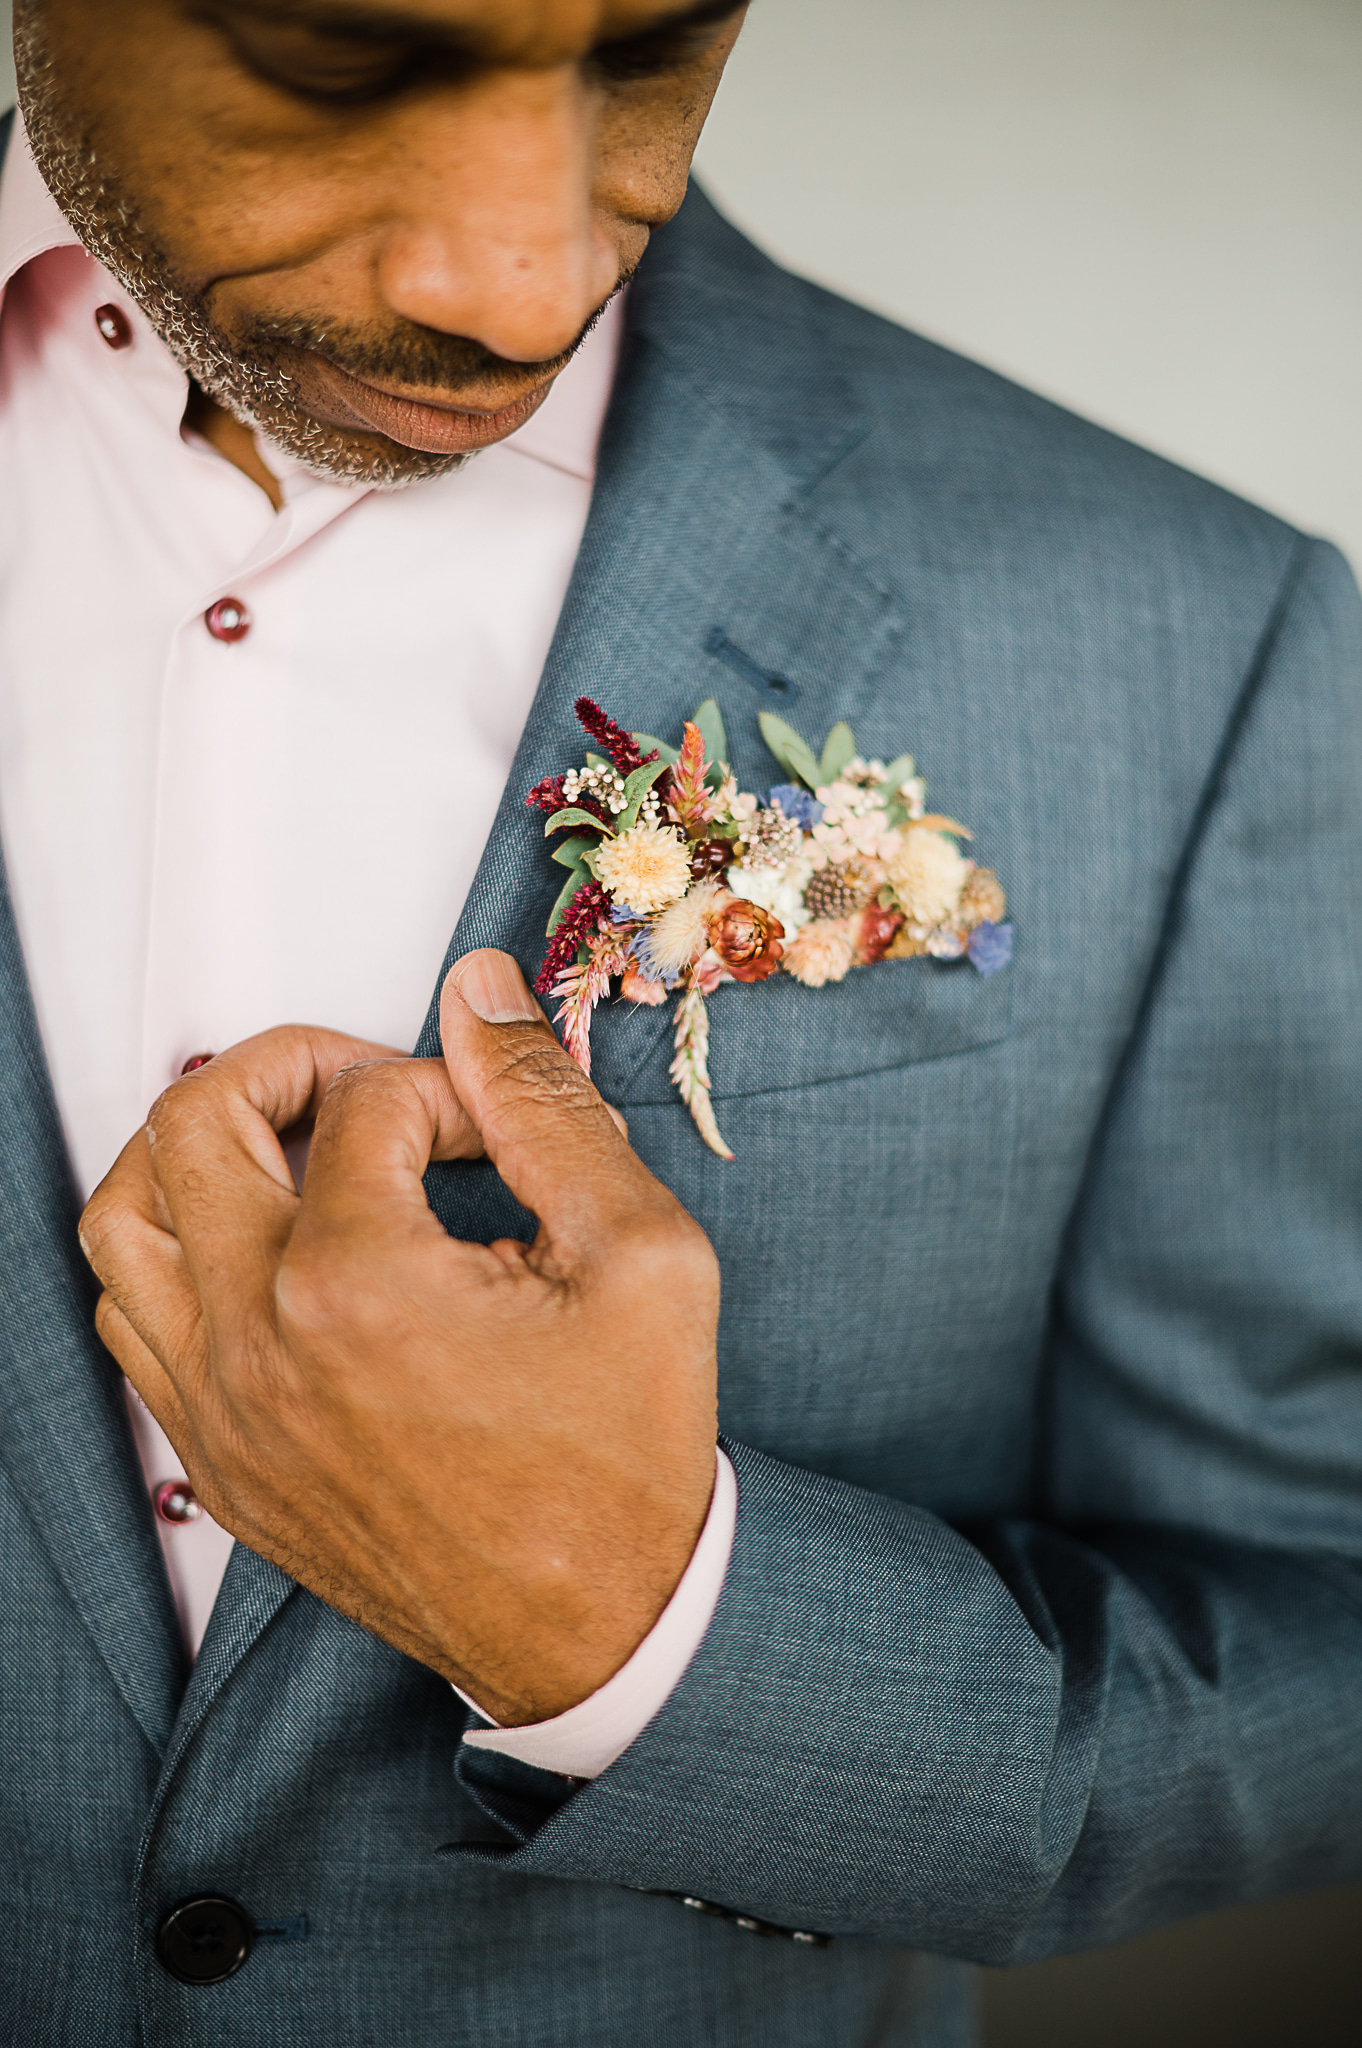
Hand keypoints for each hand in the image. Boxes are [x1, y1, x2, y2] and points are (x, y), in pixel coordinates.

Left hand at [79, 951, 719, 1724]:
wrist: (599, 1626)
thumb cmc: (626, 1454)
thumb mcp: (640, 1252)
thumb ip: (547, 1102)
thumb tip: (478, 990)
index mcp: (357, 1283)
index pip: (362, 1102)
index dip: (449, 1086)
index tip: (499, 1128)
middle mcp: (257, 1341)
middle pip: (194, 1120)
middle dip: (287, 1066)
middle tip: (369, 1086)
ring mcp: (220, 1407)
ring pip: (123, 1219)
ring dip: (197, 1149)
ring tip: (291, 1145)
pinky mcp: (216, 1457)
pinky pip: (131, 1318)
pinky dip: (175, 1250)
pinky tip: (262, 1249)